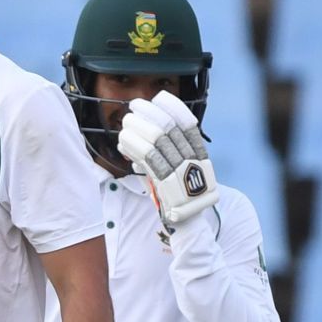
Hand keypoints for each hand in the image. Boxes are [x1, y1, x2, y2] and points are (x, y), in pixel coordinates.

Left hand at [115, 91, 218, 229]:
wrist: (189, 222)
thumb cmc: (179, 195)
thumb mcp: (178, 170)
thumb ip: (162, 153)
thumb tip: (139, 135)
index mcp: (198, 153)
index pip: (187, 122)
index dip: (171, 106)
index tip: (156, 98)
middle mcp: (192, 159)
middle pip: (168, 126)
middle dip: (148, 112)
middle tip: (134, 107)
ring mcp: (181, 171)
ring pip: (156, 139)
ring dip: (137, 127)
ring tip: (126, 123)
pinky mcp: (167, 183)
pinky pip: (148, 157)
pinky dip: (133, 145)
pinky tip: (123, 140)